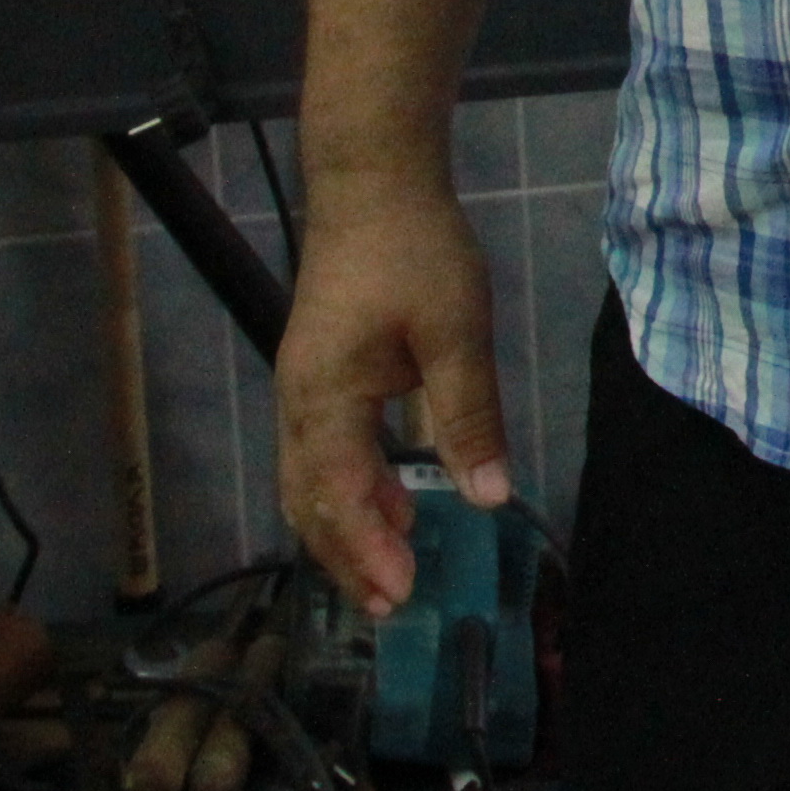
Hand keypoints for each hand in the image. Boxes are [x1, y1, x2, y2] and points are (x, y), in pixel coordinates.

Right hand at [272, 182, 515, 614]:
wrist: (372, 183)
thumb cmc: (415, 251)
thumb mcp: (457, 331)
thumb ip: (470, 415)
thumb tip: (489, 496)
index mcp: (325, 396)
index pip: (339, 494)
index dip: (367, 549)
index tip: (401, 594)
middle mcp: (300, 402)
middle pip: (310, 501)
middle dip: (347, 556)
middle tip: (389, 606)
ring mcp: (304, 389)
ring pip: (311, 481)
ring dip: (346, 527)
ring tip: (390, 572)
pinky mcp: (320, 376)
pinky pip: (323, 453)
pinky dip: (350, 490)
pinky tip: (391, 503)